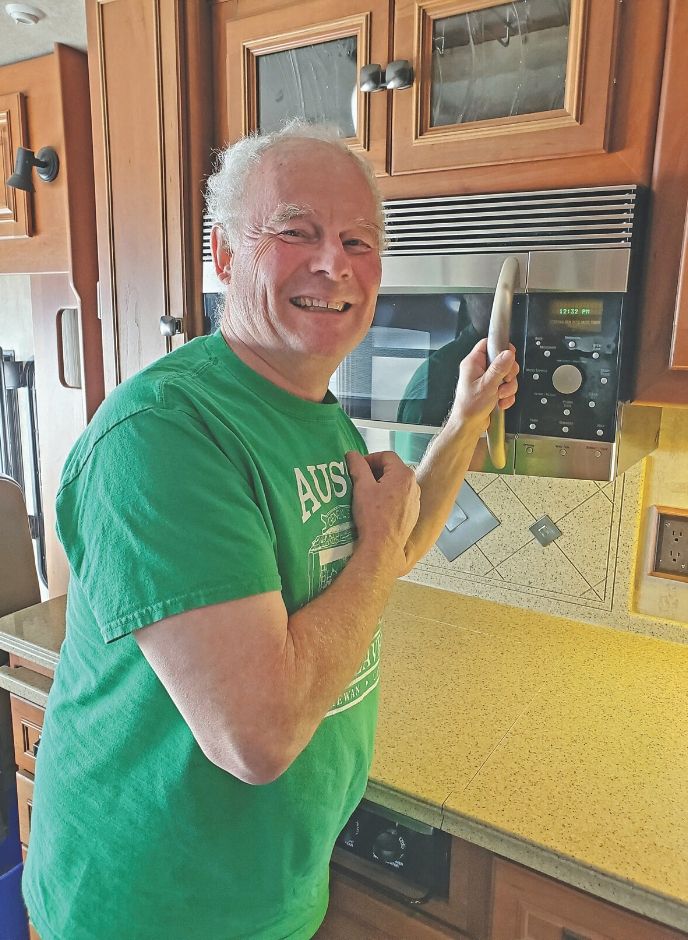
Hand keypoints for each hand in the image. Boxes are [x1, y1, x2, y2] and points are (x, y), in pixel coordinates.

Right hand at [346, 450, 420, 572]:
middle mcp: (413, 485)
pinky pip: (401, 498)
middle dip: (376, 471)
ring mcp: (415, 500)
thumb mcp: (362, 487)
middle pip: (393, 469)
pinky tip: (377, 507)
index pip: (387, 456)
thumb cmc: (373, 516)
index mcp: (403, 475)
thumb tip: (352, 455)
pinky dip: (389, 497)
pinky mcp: (413, 513)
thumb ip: (358, 467)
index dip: (370, 458)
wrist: (383, 546)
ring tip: (367, 494)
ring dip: (382, 484)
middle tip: (360, 479)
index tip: (359, 466)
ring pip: (397, 484)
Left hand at [449, 338, 518, 433]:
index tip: (509, 355)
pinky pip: (506, 387)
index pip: (488, 344)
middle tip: (504, 381)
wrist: (468, 425)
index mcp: (473, 363)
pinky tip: (500, 402)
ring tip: (499, 395)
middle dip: (508, 373)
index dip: (500, 347)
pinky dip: (506, 396)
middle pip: (502, 360)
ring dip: (508, 387)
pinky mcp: (492, 390)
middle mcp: (479, 370)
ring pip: (506, 376)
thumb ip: (499, 368)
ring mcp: (486, 380)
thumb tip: (508, 353)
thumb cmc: (470, 407)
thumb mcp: (487, 385)